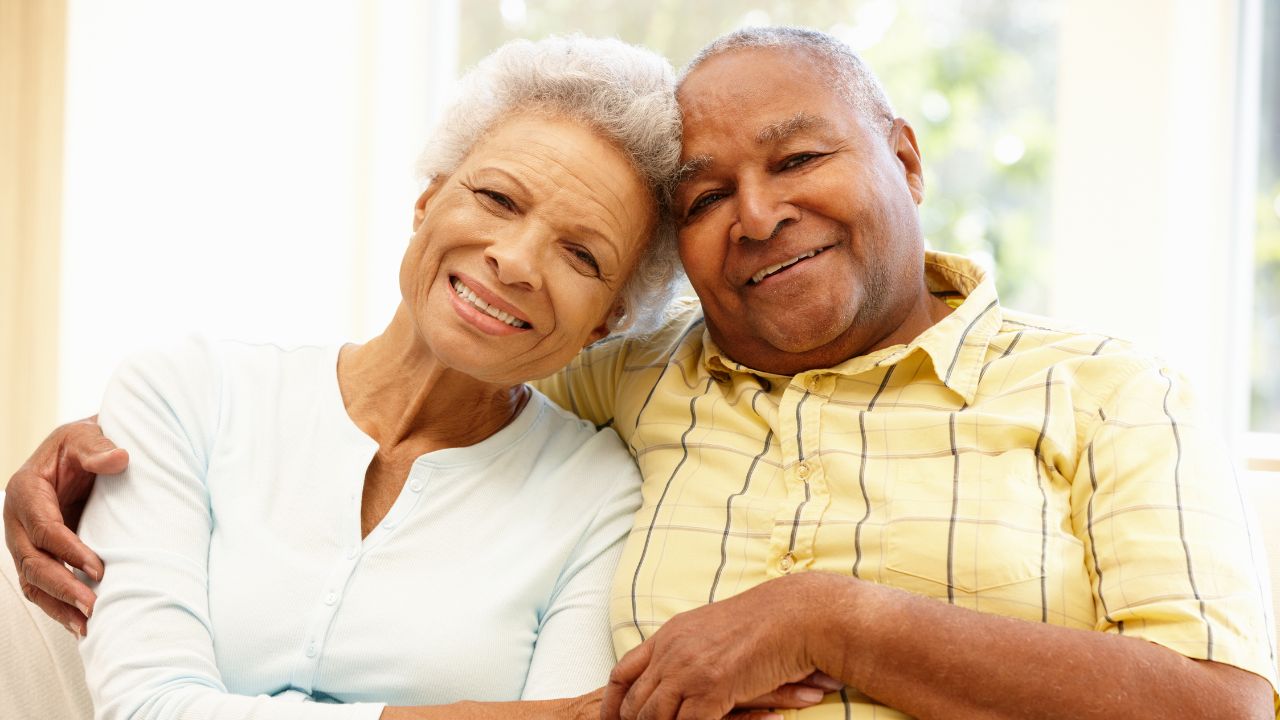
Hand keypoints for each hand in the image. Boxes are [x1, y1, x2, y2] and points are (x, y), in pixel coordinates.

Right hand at [3, 416, 125, 634]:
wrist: (79, 453)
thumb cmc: (83, 444)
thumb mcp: (87, 436)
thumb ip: (98, 447)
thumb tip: (119, 459)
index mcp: (25, 491)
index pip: (43, 529)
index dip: (68, 550)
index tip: (98, 568)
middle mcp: (18, 520)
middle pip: (32, 562)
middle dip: (61, 586)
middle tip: (92, 605)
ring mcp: (24, 541)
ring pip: (32, 581)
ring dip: (57, 605)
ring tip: (86, 626)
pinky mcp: (38, 554)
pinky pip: (40, 585)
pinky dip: (57, 606)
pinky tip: (80, 624)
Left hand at [602, 573, 839, 719]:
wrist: (795, 615)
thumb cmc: (764, 623)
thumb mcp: (712, 629)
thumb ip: (688, 648)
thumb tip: (675, 672)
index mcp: (669, 635)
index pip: (623, 672)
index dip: (612, 703)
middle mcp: (672, 652)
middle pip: (635, 702)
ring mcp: (690, 671)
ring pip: (654, 718)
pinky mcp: (712, 689)